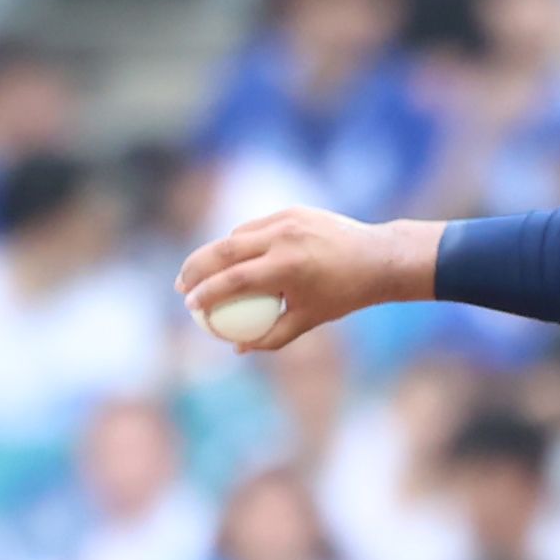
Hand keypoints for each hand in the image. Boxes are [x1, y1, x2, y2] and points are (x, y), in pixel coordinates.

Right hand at [176, 208, 441, 351]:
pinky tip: (231, 260)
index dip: (207, 293)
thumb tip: (237, 349)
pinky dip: (240, 243)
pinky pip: (256, 227)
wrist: (379, 258)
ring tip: (200, 274)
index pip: (234, 279)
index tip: (190, 306)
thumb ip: (271, 336)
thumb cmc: (344, 295)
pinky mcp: (292, 211)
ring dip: (215, 254)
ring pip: (237, 236)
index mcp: (289, 267)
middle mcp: (284, 239)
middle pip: (224, 250)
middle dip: (195, 267)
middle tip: (181, 287)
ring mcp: (288, 220)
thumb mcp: (309, 320)